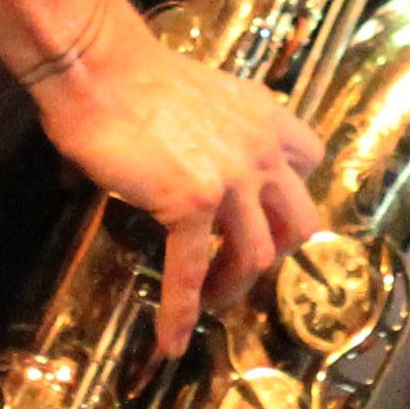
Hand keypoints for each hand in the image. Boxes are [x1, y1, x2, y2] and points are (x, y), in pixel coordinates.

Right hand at [27, 17, 327, 361]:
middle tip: (243, 265)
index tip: (268, 212)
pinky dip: (182, 311)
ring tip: (210, 301)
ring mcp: (230, 180)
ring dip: (234, 286)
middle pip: (300, 219)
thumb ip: (212, 132)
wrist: (100, 68)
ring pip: (257, 255)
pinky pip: (191, 270)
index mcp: (264, 116)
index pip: (309, 158)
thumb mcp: (200, 96)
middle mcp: (260, 150)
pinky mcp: (190, 204)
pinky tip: (172, 340)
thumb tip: (178, 162)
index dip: (291, 191)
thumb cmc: (131, 74)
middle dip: (277, 252)